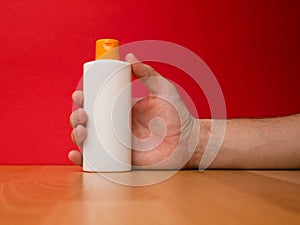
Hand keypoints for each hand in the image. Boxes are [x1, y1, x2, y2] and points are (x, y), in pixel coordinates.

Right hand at [69, 53, 200, 168]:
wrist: (189, 141)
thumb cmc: (178, 114)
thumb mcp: (163, 89)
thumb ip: (149, 73)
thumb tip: (129, 55)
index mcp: (121, 109)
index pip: (96, 103)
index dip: (84, 99)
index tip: (80, 94)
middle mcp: (115, 126)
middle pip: (87, 121)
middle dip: (77, 116)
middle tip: (83, 114)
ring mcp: (116, 144)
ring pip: (88, 140)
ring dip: (76, 135)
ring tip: (82, 131)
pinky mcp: (120, 161)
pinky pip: (97, 162)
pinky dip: (82, 160)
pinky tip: (77, 155)